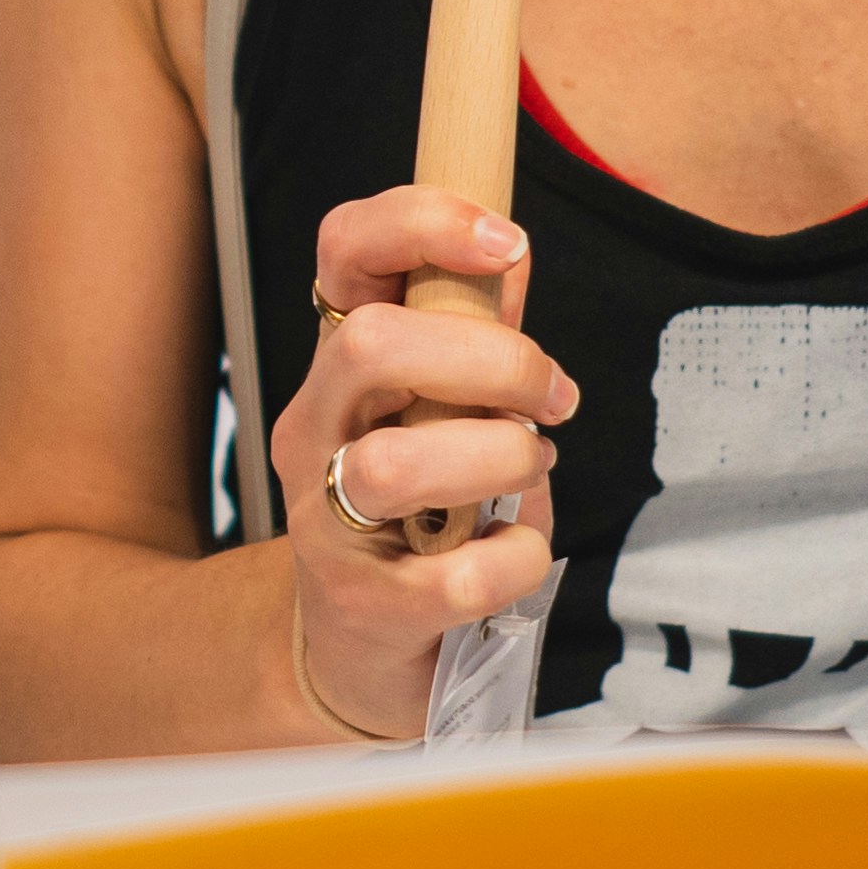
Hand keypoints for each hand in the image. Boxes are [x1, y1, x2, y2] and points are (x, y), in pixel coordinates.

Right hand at [272, 186, 568, 733]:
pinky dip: (514, 558)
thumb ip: (472, 334)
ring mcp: (324, 519)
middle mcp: (314, 428)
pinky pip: (451, 577)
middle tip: (553, 399)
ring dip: (497, 458)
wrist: (363, 645)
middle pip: (371, 346)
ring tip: (531, 470)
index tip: (508, 243)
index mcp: (340, 362)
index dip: (420, 222)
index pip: (343, 250)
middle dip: (493, 361)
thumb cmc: (418, 509)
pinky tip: (518, 551)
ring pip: (392, 465)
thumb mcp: (438, 406)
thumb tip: (510, 255)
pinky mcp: (361, 605)